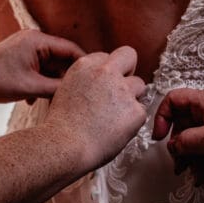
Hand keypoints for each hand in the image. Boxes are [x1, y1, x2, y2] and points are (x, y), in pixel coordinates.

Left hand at [0, 30, 84, 102]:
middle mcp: (34, 39)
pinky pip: (40, 69)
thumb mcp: (31, 88)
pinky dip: (40, 83)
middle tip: (71, 98)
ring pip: (51, 67)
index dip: (85, 67)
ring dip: (51, 84)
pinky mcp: (21, 57)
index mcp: (38, 40)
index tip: (95, 83)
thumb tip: (81, 92)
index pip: (72, 50)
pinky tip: (33, 99)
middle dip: (65, 79)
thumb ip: (58, 89)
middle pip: (62, 59)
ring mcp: (27, 47)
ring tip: (48, 101)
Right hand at [42, 47, 147, 170]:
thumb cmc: (62, 126)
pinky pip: (141, 112)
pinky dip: (132, 122)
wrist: (65, 146)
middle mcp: (105, 72)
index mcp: (85, 65)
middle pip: (128, 56)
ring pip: (139, 85)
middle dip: (128, 70)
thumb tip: (99, 83)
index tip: (104, 86)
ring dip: (131, 98)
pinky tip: (116, 131)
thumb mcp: (66, 89)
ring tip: (114, 117)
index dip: (108, 72)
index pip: (107, 56)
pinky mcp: (136, 110)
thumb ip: (86, 80)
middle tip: (121, 90)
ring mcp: (123, 90)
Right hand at [152, 88, 203, 183]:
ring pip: (193, 141)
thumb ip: (186, 141)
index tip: (159, 137)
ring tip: (196, 176)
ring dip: (192, 160)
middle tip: (180, 165)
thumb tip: (173, 145)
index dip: (162, 117)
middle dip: (180, 148)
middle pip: (182, 126)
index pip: (174, 100)